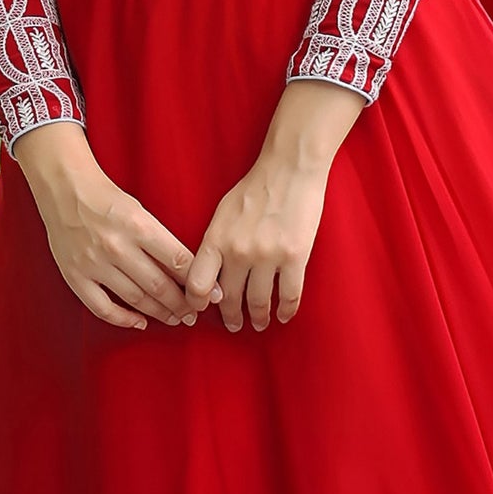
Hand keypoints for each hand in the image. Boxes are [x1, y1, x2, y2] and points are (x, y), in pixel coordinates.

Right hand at [13, 124, 197, 331]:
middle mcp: (117, 246)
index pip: (178, 262)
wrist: (64, 190)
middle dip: (182, 304)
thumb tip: (188, 270)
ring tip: (175, 318)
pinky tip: (140, 322)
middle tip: (194, 313)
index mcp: (138, 226)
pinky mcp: (75, 276)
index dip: (197, 283)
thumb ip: (162, 240)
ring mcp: (94, 264)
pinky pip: (103, 308)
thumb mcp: (141, 211)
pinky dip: (124, 319)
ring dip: (160, 313)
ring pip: (136, 299)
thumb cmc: (107, 199)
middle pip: (160, 285)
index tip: (208, 294)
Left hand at [187, 83, 364, 330]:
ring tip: (260, 323)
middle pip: (230, 299)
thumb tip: (210, 275)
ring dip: (259, 317)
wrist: (289, 168)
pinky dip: (286, 310)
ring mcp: (268, 256)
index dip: (197, 304)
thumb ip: (215, 243)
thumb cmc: (255, 187)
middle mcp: (238, 251)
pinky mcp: (295, 256)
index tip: (203, 311)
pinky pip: (289, 295)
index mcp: (216, 239)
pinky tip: (284, 314)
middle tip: (235, 325)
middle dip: (232, 317)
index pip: (197, 284)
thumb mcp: (222, 213)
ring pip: (259, 301)